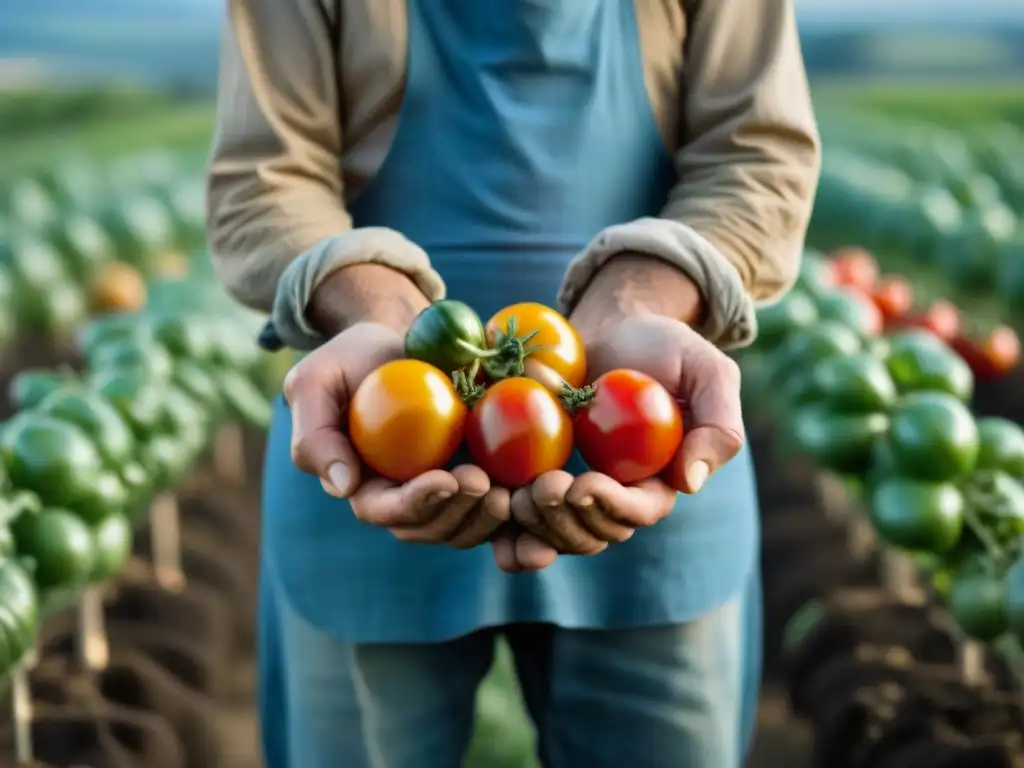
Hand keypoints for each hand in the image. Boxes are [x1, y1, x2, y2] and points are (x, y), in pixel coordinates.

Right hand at [285, 266, 509, 547]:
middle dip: (463, 514)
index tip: (445, 478)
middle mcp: (410, 499)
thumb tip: (340, 486)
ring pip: (474, 523)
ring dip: (496, 517)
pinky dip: (530, 515)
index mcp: (367, 487)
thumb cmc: (350, 359)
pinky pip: (509, 505)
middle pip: (435, 526)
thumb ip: (316, 434)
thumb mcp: (316, 382)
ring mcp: (451, 491)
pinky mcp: (487, 474)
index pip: (387, 510)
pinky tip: (554, 499)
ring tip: (520, 491)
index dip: (417, 503)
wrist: (400, 338)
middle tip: (488, 486)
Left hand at [504, 255, 744, 566]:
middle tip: (543, 488)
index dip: (612, 508)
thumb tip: (690, 483)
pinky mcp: (532, 480)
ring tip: (515, 496)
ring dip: (533, 527)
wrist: (609, 326)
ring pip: (553, 534)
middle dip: (566, 521)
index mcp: (657, 482)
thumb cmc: (663, 345)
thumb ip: (718, 425)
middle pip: (592, 533)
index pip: (637, 512)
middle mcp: (614, 497)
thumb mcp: (706, 371)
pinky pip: (516, 522)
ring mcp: (571, 493)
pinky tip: (489, 514)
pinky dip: (503, 530)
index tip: (585, 484)